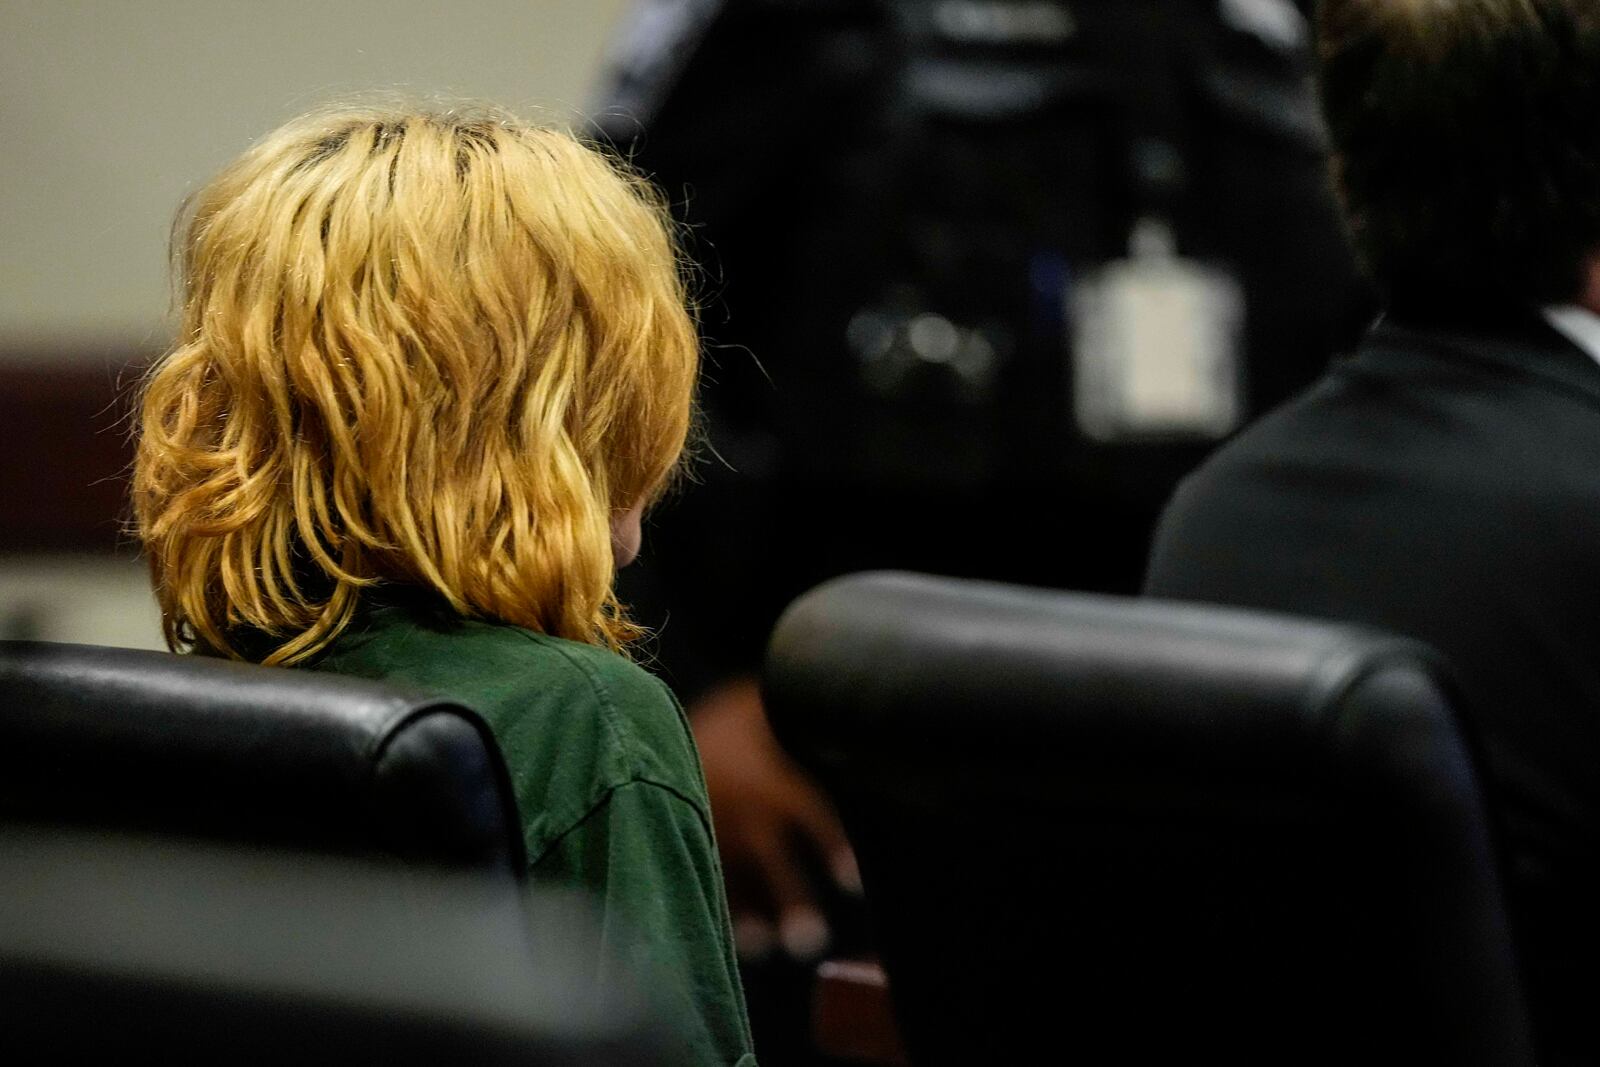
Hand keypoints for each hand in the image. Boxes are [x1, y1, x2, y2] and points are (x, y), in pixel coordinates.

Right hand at [690, 676, 860, 961]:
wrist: (654, 725)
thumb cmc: (729, 723)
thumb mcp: (761, 710)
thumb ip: (803, 717)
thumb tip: (851, 715)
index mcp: (768, 779)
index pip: (807, 812)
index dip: (829, 844)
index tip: (852, 881)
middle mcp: (740, 811)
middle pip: (770, 860)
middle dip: (789, 898)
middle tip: (810, 940)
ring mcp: (710, 833)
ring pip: (733, 881)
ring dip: (749, 917)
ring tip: (767, 947)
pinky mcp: (687, 844)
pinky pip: (705, 881)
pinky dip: (726, 912)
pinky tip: (745, 942)